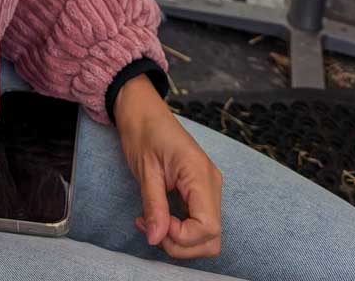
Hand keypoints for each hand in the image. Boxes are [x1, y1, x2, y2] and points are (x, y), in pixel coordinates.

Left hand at [114, 76, 222, 260]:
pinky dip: (180, 229)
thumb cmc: (142, 131)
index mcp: (200, 174)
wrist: (142, 110)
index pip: (208, 227)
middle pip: (212, 237)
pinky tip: (158, 217)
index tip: (155, 223)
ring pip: (208, 235)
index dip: (182, 237)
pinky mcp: (200, 190)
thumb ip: (153, 205)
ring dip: (180, 240)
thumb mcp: (145, 169)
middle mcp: (211, 183)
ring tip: (151, 222)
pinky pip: (199, 222)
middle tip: (151, 226)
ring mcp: (208, 187)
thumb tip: (156, 240)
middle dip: (181, 244)